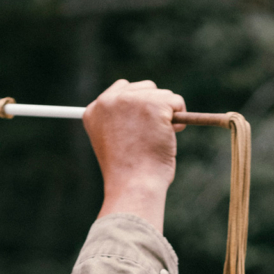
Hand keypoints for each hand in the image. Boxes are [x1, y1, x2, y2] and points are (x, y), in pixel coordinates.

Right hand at [83, 79, 185, 232]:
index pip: (122, 90)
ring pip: (162, 95)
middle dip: (153, 107)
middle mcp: (108, 101)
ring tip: (156, 141)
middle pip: (144, 88)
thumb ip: (119, 121)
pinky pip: (177, 102)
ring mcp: (131, 100)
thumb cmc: (125, 172)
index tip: (139, 127)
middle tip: (151, 134)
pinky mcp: (154, 103)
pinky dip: (179, 119)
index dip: (137, 108)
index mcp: (94, 111)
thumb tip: (141, 112)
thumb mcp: (112, 142)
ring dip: (166, 115)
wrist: (133, 185)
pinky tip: (166, 138)